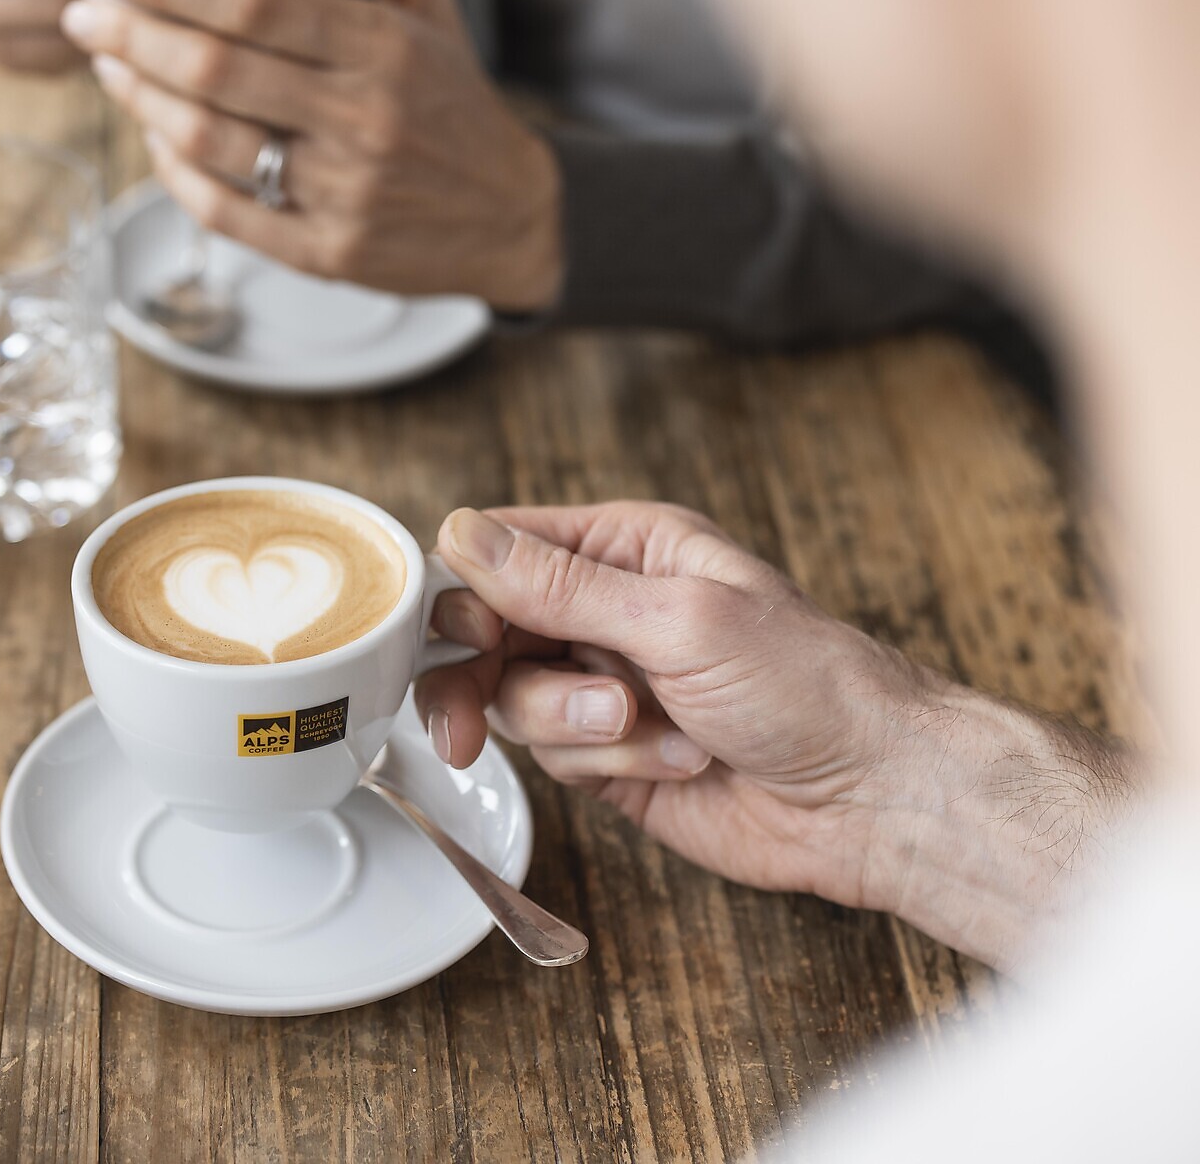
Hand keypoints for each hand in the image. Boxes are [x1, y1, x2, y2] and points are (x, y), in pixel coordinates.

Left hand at [59, 0, 563, 311]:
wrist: (511, 216)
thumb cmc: (454, 101)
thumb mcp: (428, 3)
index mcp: (382, 48)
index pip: (254, 4)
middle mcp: (361, 120)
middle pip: (214, 71)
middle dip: (130, 36)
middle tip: (84, 11)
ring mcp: (341, 193)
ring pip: (208, 141)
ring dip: (139, 100)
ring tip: (107, 64)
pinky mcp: (324, 254)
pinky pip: (222, 211)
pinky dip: (173, 171)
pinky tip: (152, 134)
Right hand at [419, 503, 1134, 968]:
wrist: (871, 798)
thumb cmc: (808, 685)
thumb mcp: (677, 618)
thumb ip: (559, 584)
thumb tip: (460, 533)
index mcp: (624, 548)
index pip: (501, 547)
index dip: (469, 591)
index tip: (473, 634)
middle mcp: (604, 610)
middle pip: (484, 628)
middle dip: (485, 674)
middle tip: (472, 718)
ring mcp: (600, 685)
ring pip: (511, 697)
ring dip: (568, 723)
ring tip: (641, 726)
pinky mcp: (606, 755)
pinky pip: (552, 757)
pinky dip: (605, 762)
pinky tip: (677, 757)